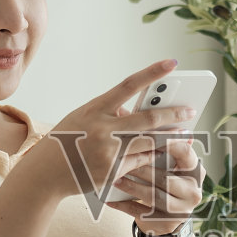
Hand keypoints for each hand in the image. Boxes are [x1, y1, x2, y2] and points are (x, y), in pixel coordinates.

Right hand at [27, 59, 196, 203]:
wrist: (45, 174)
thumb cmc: (65, 141)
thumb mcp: (83, 118)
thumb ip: (109, 113)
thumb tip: (137, 113)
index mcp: (95, 109)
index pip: (128, 85)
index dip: (152, 73)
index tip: (172, 63)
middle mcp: (103, 129)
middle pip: (148, 119)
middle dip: (174, 115)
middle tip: (190, 111)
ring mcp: (108, 152)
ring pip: (150, 143)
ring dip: (171, 139)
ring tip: (185, 133)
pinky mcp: (112, 172)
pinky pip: (141, 162)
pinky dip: (153, 156)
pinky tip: (164, 152)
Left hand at [106, 137, 203, 236]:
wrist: (167, 218)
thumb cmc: (166, 182)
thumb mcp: (170, 164)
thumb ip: (162, 147)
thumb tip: (140, 118)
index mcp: (196, 171)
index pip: (185, 152)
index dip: (168, 142)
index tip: (148, 133)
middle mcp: (193, 191)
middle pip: (165, 177)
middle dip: (142, 168)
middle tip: (121, 159)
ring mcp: (181, 209)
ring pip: (153, 196)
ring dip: (132, 187)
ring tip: (116, 179)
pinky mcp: (165, 222)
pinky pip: (141, 213)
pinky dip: (123, 206)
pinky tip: (110, 199)